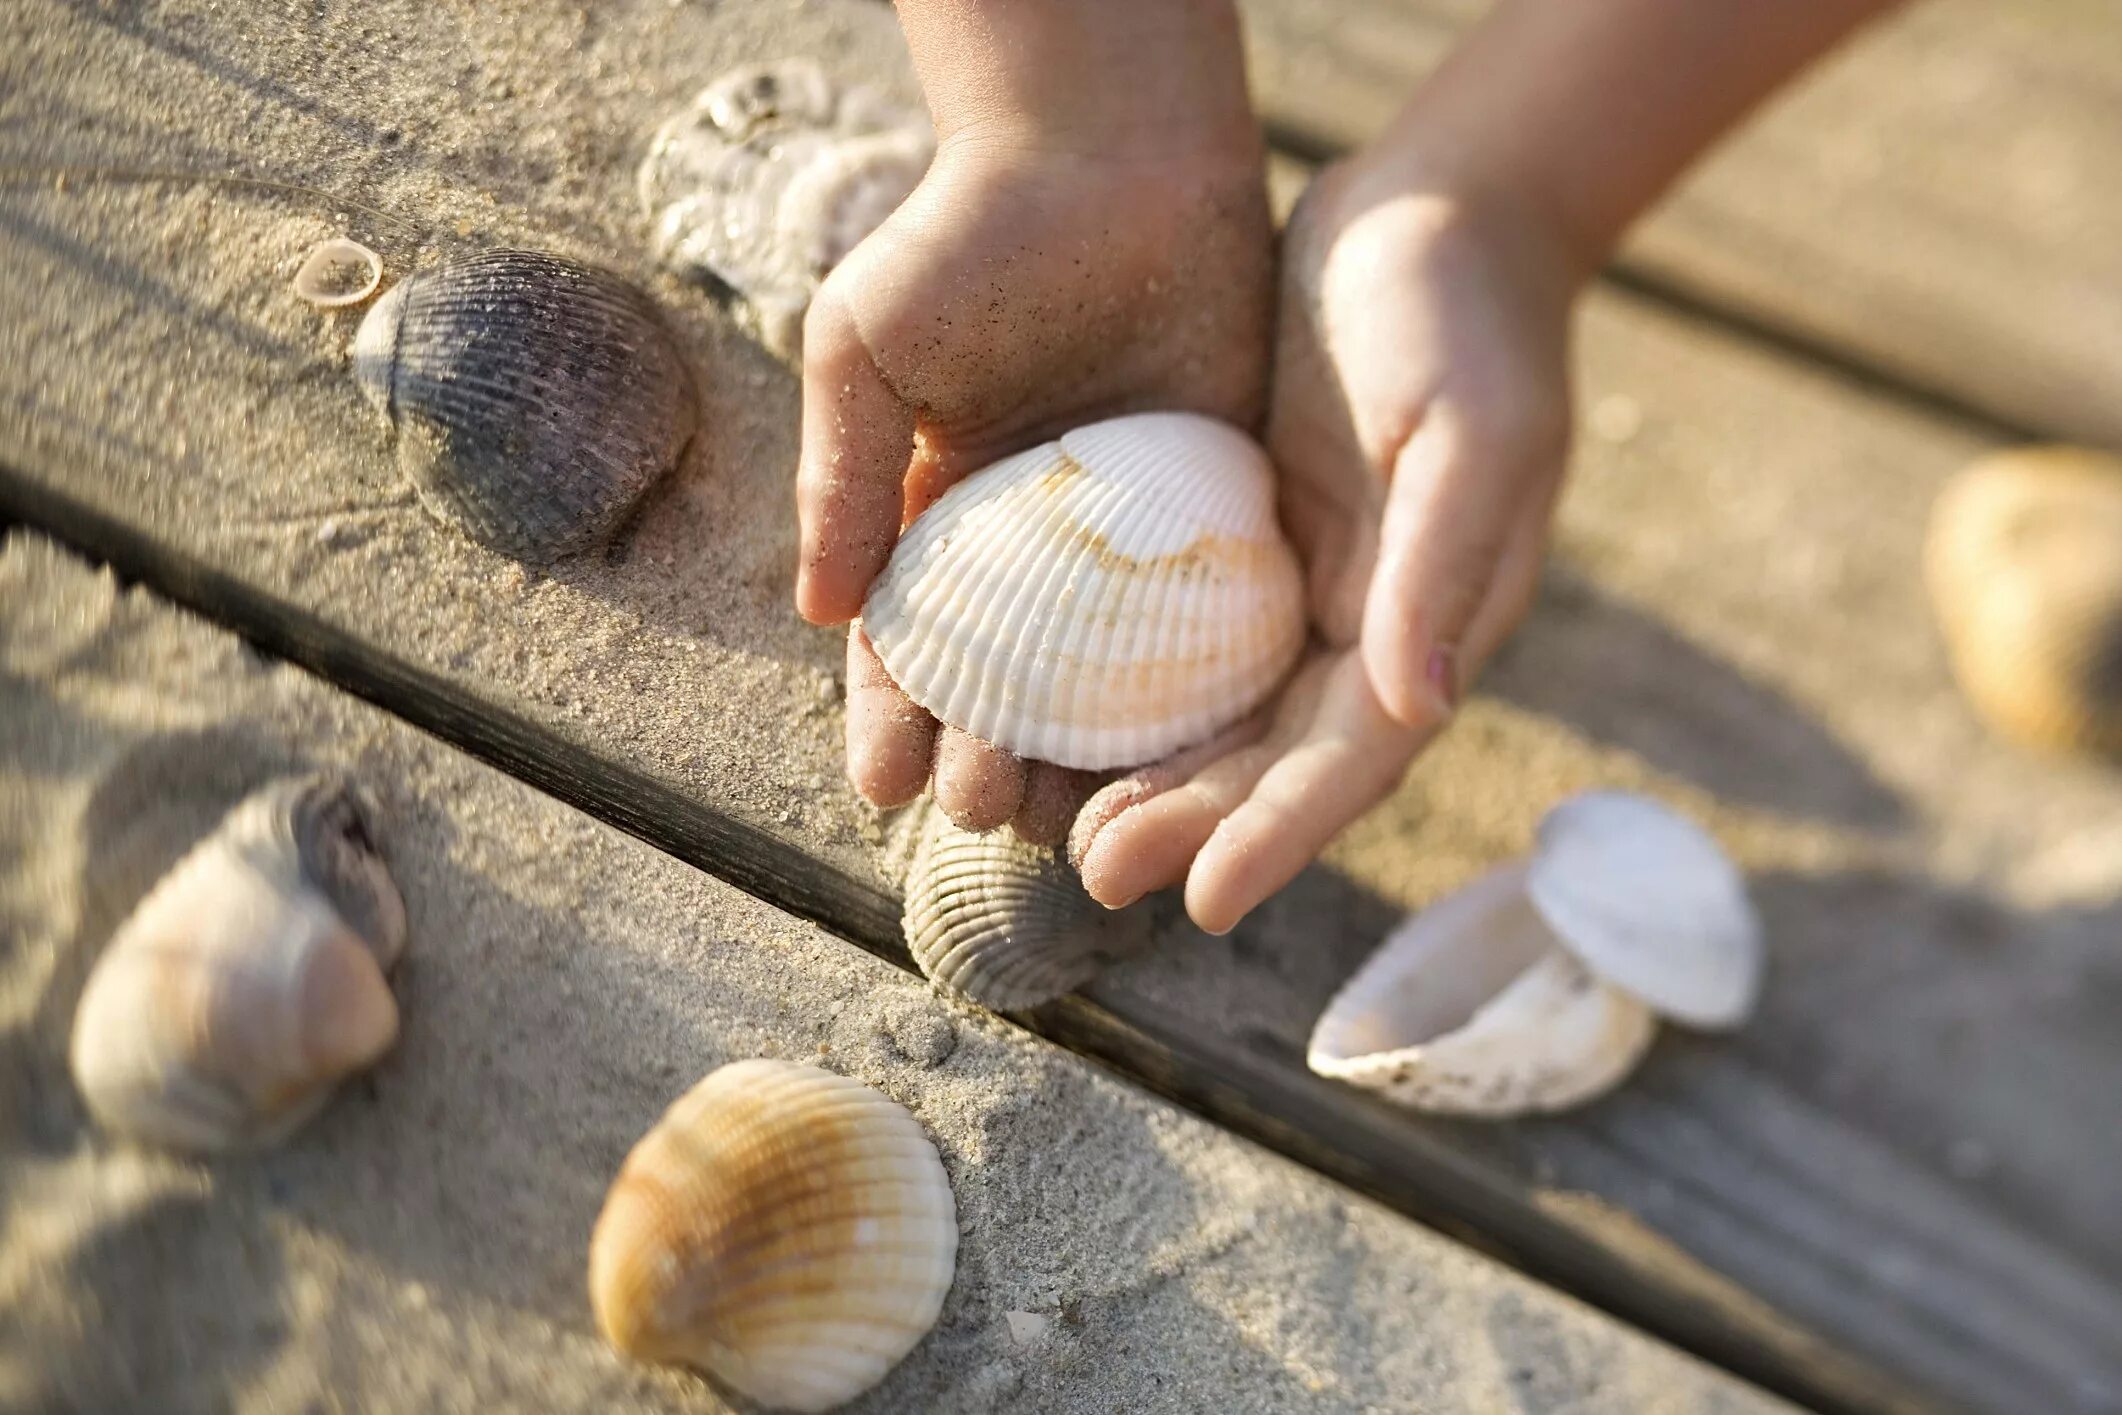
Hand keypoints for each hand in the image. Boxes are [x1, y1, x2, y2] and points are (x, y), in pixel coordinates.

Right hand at [797, 123, 1273, 839]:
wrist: (1117, 149)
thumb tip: (819, 614)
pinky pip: (1201, 629)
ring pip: (1102, 684)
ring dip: (1080, 758)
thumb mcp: (868, 349)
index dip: (890, 717)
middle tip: (987, 807)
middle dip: (985, 755)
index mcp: (939, 515)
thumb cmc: (971, 236)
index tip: (883, 782)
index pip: (909, 646)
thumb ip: (844, 477)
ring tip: (1071, 817)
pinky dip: (1187, 700)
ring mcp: (1126, 542)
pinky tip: (1180, 759)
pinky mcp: (1215, 517)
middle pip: (1006, 687)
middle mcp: (1032, 546)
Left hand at [1071, 154, 1585, 929]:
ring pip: (1220, 713)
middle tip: (1096, 877)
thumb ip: (1440, 565)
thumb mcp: (1470, 431)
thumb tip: (1416, 707)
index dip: (1280, 833)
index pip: (1350, 757)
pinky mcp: (1242, 536)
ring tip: (1065, 833)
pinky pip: (1178, 636)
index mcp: (1433, 625)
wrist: (1435, 214)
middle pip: (1271, 756)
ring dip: (1152, 778)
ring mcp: (1300, 586)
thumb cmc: (1466, 316)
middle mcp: (1364, 627)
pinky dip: (1126, 688)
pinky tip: (1057, 717)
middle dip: (1193, 824)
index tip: (1204, 901)